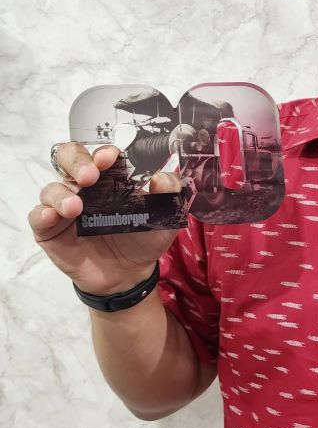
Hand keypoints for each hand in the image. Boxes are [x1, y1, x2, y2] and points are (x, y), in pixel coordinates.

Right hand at [29, 142, 181, 295]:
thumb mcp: (164, 218)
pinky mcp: (50, 229)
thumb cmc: (143, 239)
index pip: (100, 154)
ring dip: (62, 193)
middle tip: (90, 175)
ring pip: (52, 188)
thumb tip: (162, 177)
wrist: (129, 275)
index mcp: (110, 177)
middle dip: (77, 161)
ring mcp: (64, 207)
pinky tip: (53, 215)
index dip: (103, 152)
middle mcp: (84, 187)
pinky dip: (43, 213)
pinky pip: (38, 216)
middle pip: (68, 159)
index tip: (111, 157)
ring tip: (76, 207)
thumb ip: (169, 195)